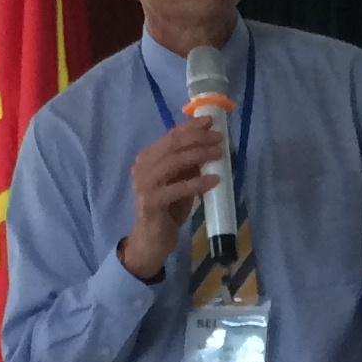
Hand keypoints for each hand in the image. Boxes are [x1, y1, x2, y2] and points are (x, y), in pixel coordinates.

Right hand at [116, 117, 224, 281]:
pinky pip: (178, 188)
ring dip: (199, 155)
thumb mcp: (179, 181)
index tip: (210, 121)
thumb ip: (188, 165)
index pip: (170, 136)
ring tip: (219, 154)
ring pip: (174, 162)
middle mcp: (142, 167)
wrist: (151, 239)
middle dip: (198, 138)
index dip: (190, 127)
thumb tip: (210, 144)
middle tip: (219, 137)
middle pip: (173, 145)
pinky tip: (214, 180)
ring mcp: (145, 184)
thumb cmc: (167, 208)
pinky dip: (197, 182)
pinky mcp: (152, 201)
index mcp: (147, 158)